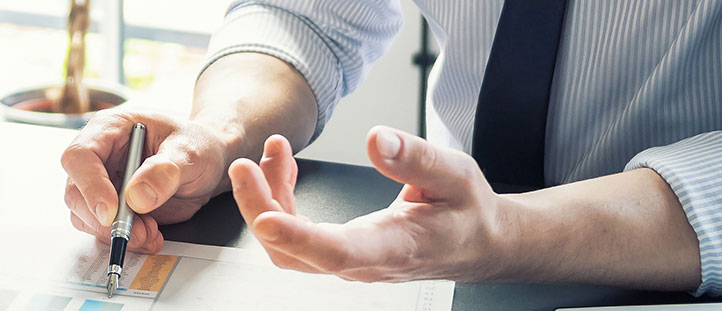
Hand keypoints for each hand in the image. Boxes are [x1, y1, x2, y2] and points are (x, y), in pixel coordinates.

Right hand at [60, 110, 244, 252]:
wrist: (208, 163)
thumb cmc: (197, 146)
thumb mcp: (190, 153)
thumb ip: (164, 171)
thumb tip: (136, 197)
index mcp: (110, 128)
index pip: (80, 156)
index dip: (90, 185)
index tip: (111, 212)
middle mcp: (99, 155)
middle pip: (76, 191)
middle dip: (104, 220)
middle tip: (138, 232)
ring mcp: (101, 182)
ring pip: (85, 215)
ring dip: (115, 232)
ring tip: (150, 233)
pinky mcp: (109, 205)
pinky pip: (102, 229)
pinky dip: (124, 238)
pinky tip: (149, 235)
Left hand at [226, 127, 510, 282]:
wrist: (478, 243)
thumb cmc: (467, 211)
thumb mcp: (455, 175)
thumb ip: (416, 158)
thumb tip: (376, 139)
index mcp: (393, 247)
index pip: (337, 251)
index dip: (297, 237)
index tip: (264, 218)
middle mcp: (362, 263)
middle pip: (292, 254)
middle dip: (259, 209)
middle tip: (243, 166)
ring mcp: (346, 261)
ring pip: (286, 245)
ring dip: (267, 199)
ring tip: (273, 150)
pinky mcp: (337, 251)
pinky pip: (295, 233)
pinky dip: (280, 199)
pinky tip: (283, 167)